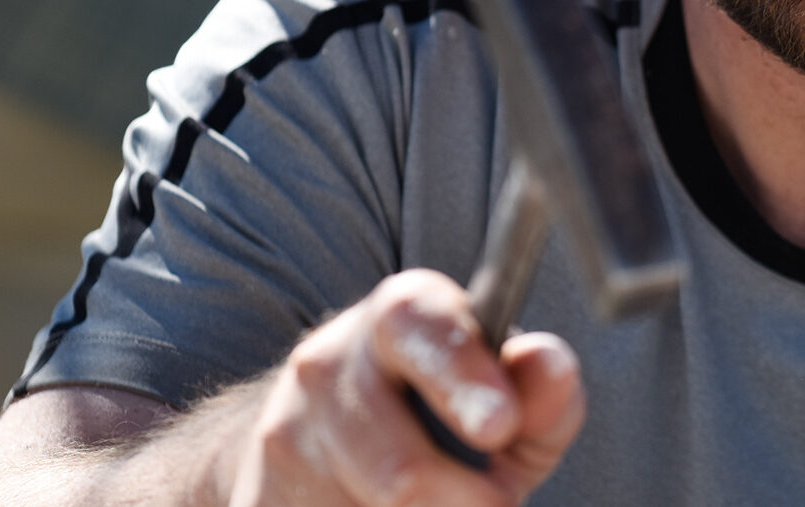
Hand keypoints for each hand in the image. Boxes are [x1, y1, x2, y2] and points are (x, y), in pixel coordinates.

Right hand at [223, 269, 582, 506]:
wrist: (320, 441)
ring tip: (438, 500)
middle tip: (496, 501)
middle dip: (459, 501)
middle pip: (399, 466)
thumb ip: (540, 391)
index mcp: (399, 316)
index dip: (461, 375)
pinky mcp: (256, 497)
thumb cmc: (444, 417)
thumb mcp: (505, 401)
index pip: (417, 325)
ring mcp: (283, 434)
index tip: (500, 426)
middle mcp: (327, 363)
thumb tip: (549, 365)